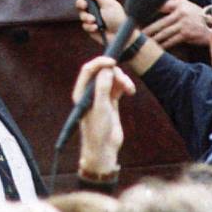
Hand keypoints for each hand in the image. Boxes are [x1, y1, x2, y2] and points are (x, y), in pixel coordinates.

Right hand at [71, 0, 127, 43]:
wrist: (120, 35)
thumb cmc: (117, 17)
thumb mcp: (108, 3)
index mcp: (99, 0)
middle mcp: (94, 8)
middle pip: (79, 3)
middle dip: (80, 4)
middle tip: (85, 5)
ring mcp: (91, 18)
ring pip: (81, 15)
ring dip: (86, 17)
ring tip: (94, 20)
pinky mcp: (90, 28)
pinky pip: (84, 26)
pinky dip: (90, 26)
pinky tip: (96, 28)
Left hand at [74, 56, 134, 176]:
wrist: (104, 149)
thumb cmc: (97, 130)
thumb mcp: (100, 108)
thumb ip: (102, 87)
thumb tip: (107, 69)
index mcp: (81, 92)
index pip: (88, 70)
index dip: (100, 62)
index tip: (113, 61)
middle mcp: (90, 92)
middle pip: (103, 72)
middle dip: (115, 73)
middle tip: (125, 83)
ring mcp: (101, 96)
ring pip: (112, 78)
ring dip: (122, 80)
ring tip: (129, 89)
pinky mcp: (111, 102)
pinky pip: (118, 86)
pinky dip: (125, 86)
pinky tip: (130, 91)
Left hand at [142, 0, 209, 48]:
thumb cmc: (196, 15)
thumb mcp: (185, 5)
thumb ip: (170, 5)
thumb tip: (153, 7)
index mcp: (179, 4)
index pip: (161, 6)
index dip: (148, 11)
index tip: (137, 18)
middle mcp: (181, 13)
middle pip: (160, 23)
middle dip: (148, 30)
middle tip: (137, 34)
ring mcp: (184, 25)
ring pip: (164, 34)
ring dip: (153, 39)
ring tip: (144, 42)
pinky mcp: (187, 35)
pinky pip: (171, 41)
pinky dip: (163, 45)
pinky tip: (156, 48)